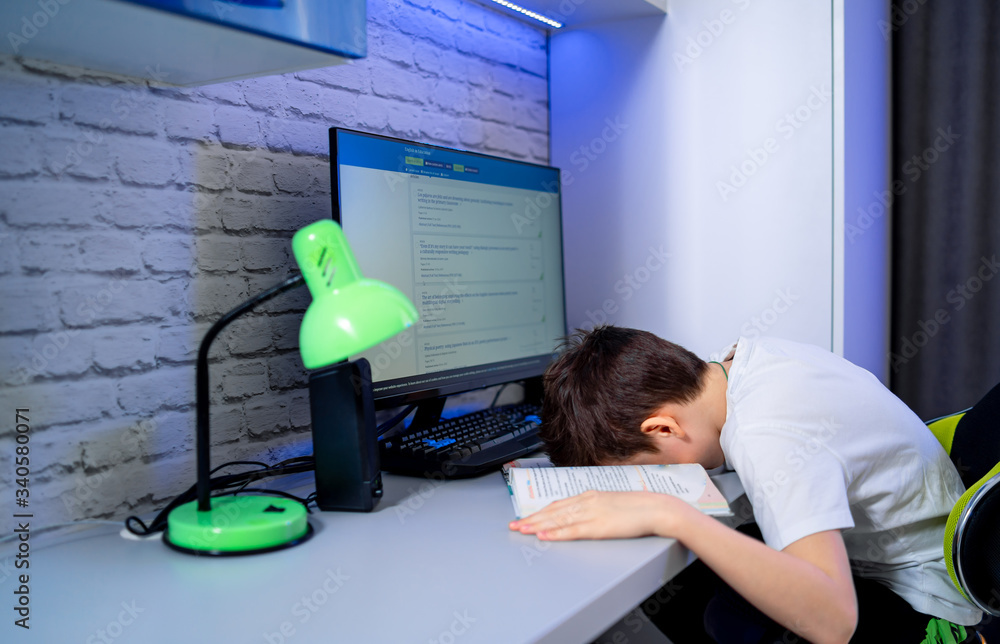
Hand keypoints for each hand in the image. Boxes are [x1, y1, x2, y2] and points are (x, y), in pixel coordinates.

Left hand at [508, 490, 694, 540]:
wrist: (656, 507)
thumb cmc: (638, 507)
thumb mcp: (611, 503)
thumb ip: (595, 507)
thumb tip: (582, 513)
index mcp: (589, 495)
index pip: (558, 504)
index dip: (539, 512)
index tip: (526, 517)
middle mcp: (586, 501)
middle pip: (552, 512)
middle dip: (531, 519)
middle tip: (514, 526)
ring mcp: (591, 513)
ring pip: (557, 520)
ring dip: (537, 526)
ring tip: (521, 530)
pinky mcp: (598, 526)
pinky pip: (571, 531)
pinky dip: (555, 534)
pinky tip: (544, 536)